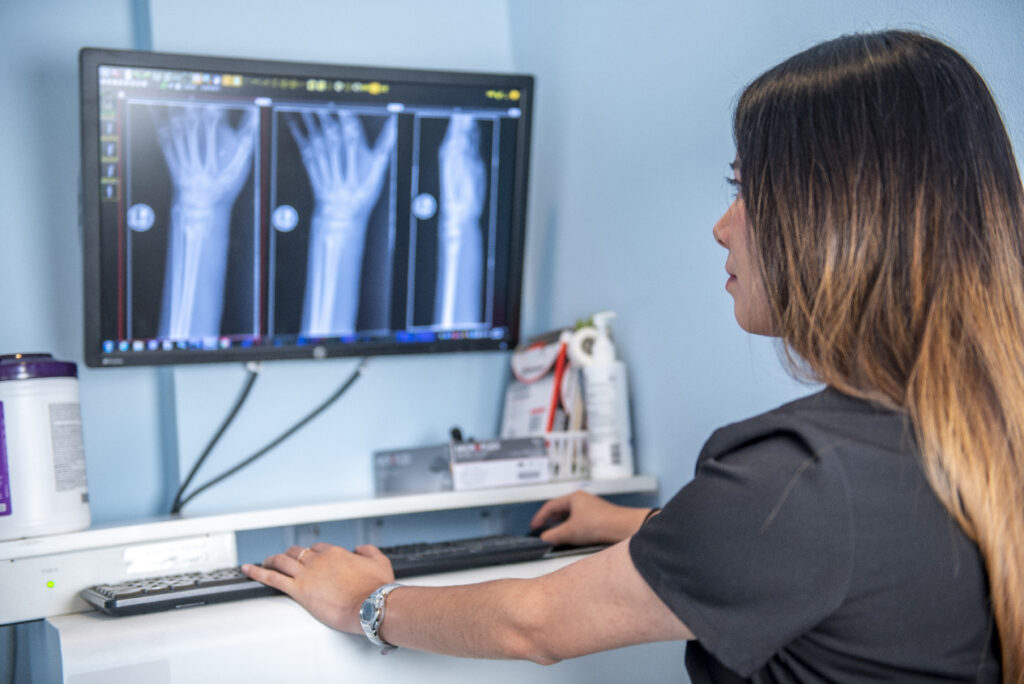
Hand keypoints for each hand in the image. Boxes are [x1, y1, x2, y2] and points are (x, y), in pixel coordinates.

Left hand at [242, 542, 394, 633]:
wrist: (370, 605)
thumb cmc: (376, 588)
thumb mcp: (380, 562)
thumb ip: (369, 551)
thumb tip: (360, 548)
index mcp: (336, 553)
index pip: (318, 548)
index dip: (313, 554)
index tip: (313, 560)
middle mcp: (319, 560)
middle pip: (298, 552)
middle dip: (291, 555)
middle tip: (286, 560)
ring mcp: (307, 574)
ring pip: (282, 560)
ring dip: (272, 559)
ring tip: (265, 562)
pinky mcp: (298, 590)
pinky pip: (272, 578)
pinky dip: (257, 572)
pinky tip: (247, 570)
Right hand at [530, 490, 651, 546]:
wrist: (624, 528)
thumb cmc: (600, 523)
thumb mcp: (570, 532)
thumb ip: (553, 536)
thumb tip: (543, 539)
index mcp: (574, 497)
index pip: (550, 506)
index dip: (540, 517)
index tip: (534, 526)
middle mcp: (583, 501)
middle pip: (561, 510)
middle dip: (551, 521)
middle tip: (544, 530)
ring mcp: (592, 509)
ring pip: (572, 517)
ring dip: (563, 526)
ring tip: (557, 536)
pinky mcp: (600, 519)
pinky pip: (581, 523)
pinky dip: (574, 529)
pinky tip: (575, 539)